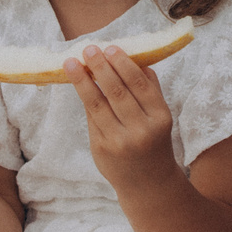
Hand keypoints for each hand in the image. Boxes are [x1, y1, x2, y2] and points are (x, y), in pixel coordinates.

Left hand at [67, 44, 180, 193]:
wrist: (148, 184)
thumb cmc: (154, 142)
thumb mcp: (160, 117)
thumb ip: (149, 89)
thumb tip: (133, 57)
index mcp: (159, 117)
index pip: (139, 85)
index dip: (123, 64)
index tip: (110, 47)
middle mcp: (141, 130)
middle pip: (117, 92)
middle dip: (100, 67)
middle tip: (89, 49)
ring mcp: (119, 141)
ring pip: (97, 104)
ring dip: (82, 81)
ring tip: (71, 63)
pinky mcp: (101, 149)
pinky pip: (91, 118)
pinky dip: (84, 99)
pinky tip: (78, 83)